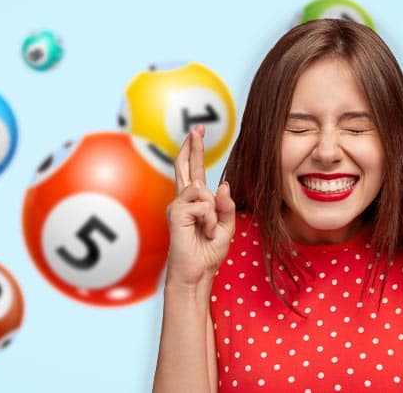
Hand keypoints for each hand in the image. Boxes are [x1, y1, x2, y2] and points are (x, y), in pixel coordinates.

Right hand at [165, 125, 235, 288]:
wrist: (197, 273)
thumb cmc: (208, 252)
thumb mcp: (226, 227)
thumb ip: (226, 206)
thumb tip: (221, 184)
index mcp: (195, 202)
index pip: (194, 171)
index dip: (194, 151)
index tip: (196, 132)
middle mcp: (184, 200)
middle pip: (185, 166)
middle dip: (193, 147)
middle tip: (197, 128)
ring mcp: (178, 205)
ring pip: (203, 191)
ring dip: (214, 215)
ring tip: (208, 232)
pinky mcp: (176, 212)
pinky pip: (203, 205)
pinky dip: (209, 221)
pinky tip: (204, 233)